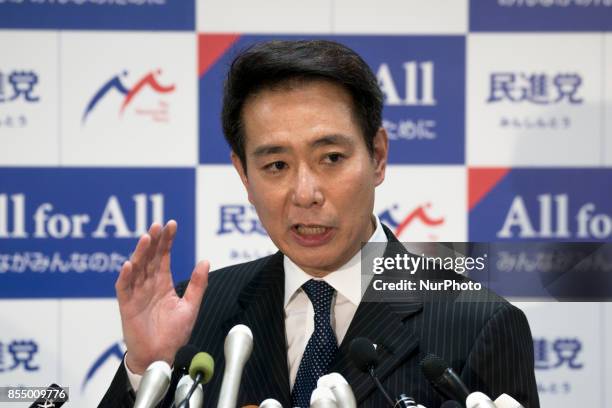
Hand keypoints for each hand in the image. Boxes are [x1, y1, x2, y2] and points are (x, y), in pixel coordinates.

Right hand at [115, 220, 208, 373]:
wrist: (162, 356)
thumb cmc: (174, 333)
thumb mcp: (190, 306)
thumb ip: (198, 284)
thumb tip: (205, 261)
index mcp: (163, 283)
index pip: (164, 256)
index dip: (167, 240)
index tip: (171, 224)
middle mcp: (149, 285)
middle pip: (149, 257)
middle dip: (154, 241)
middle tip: (157, 225)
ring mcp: (137, 294)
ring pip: (136, 268)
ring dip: (140, 253)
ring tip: (146, 238)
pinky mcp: (127, 306)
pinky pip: (124, 288)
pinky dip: (126, 276)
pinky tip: (129, 265)